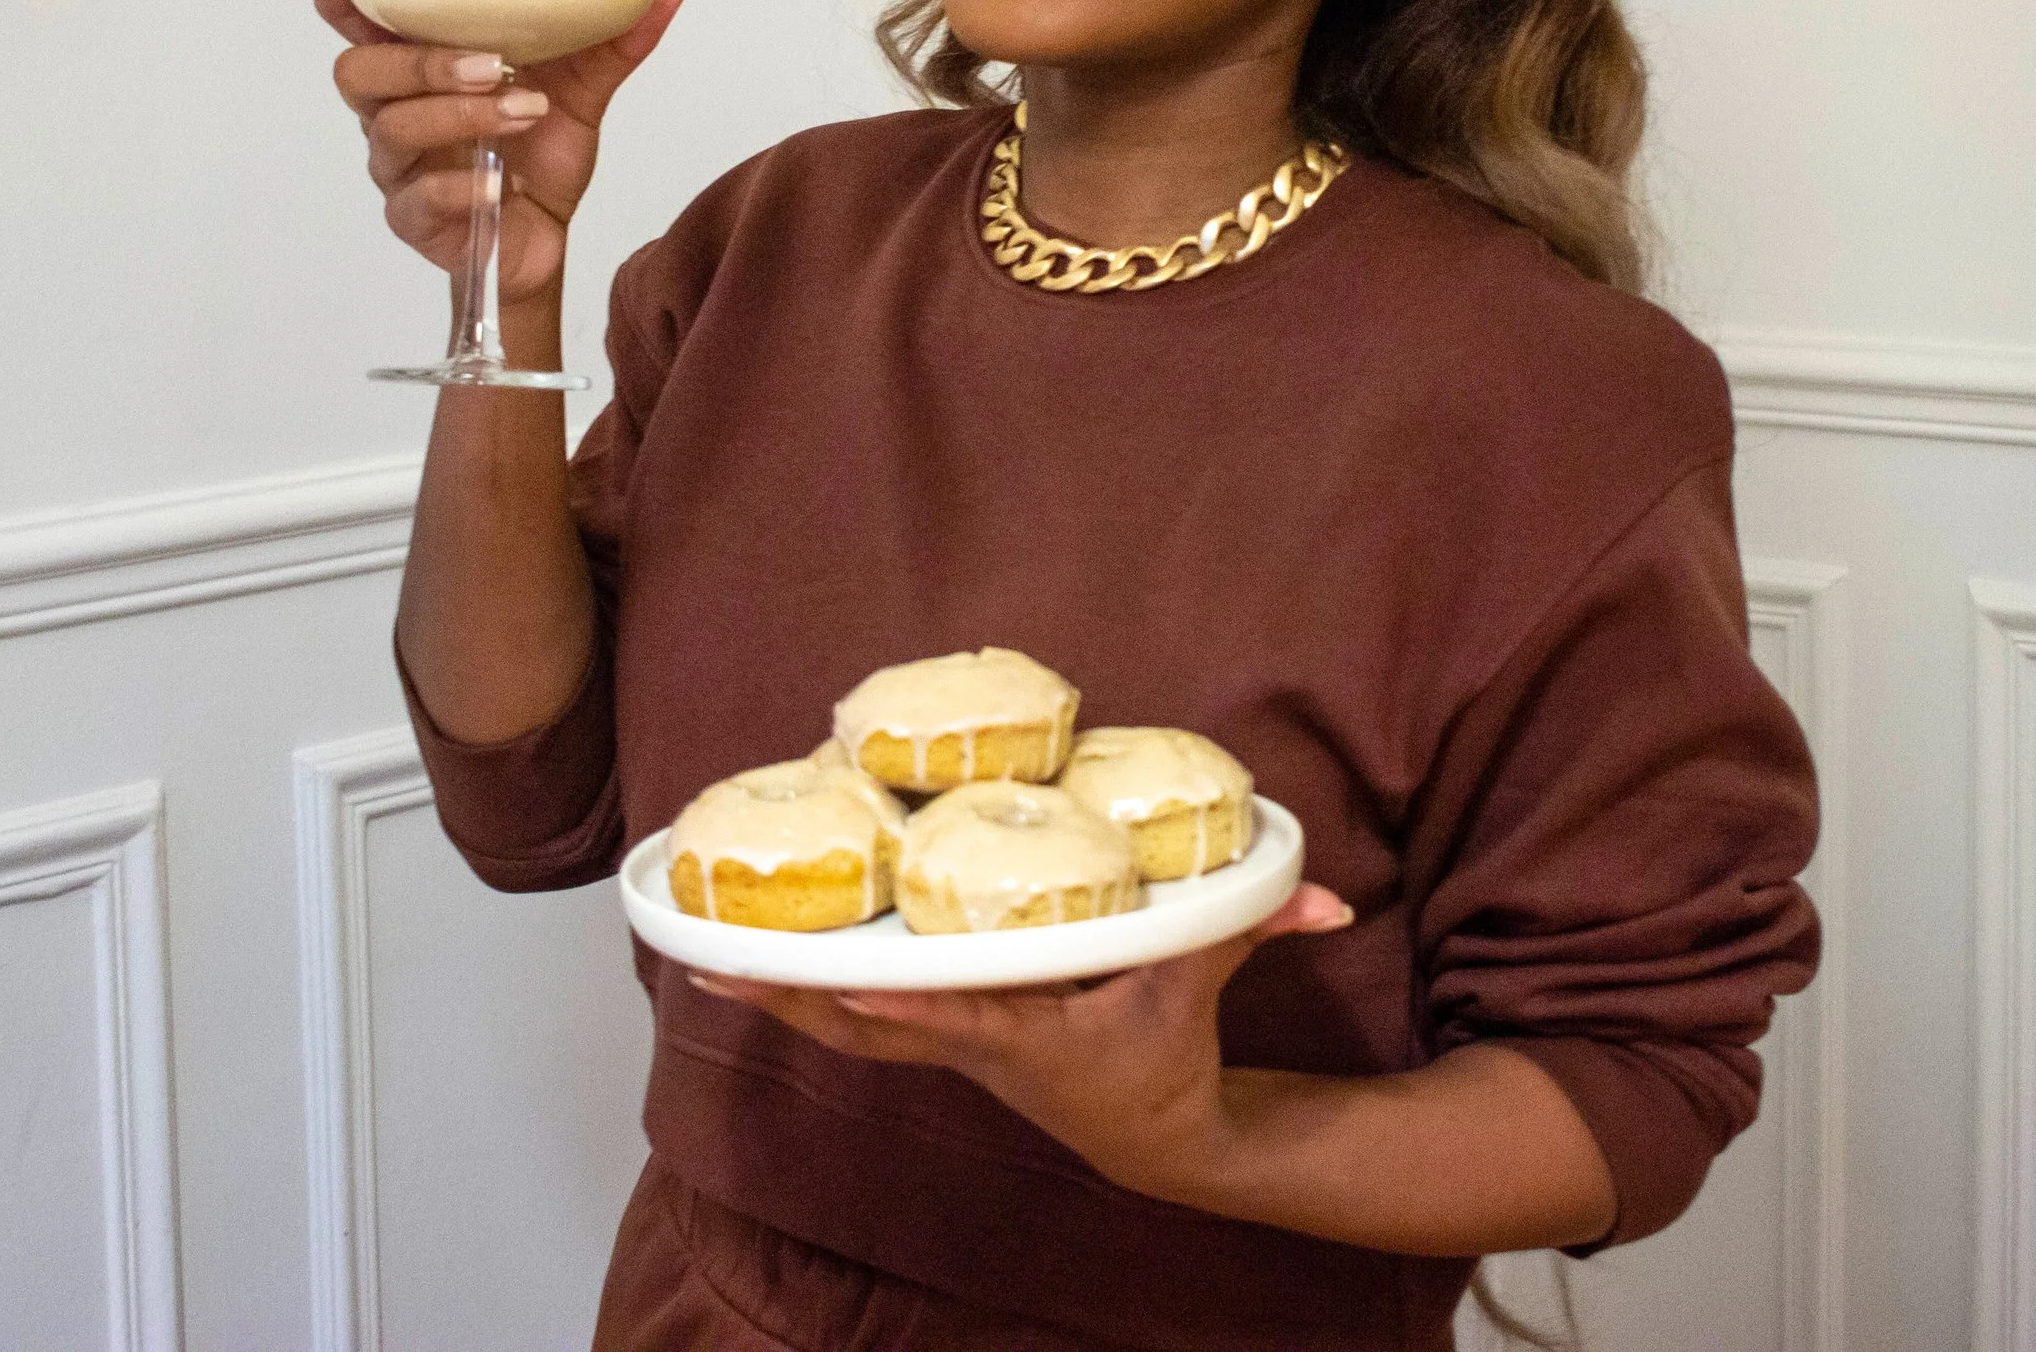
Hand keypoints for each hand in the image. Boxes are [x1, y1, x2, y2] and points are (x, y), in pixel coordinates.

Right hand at [306, 0, 686, 305]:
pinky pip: (417, 199)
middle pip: (359, 70)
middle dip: (421, 61)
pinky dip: (461, 187)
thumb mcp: (584, 87)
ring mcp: (398, 168)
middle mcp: (393, 110)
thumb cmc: (539, 153)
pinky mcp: (415, 220)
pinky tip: (499, 184)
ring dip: (457, 114)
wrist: (549, 238)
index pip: (356, 15)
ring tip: (521, 110)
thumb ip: (616, 36)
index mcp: (419, 64)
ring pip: (391, 129)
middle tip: (492, 63)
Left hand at [685, 882, 1353, 1202]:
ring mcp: (956, 1047)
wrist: (1162, 1142)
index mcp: (1033, 1035)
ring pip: (854, 1027)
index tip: (843, 975)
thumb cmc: (1174, 1057)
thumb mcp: (1207, 986)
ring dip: (787, 998)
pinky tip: (779, 963)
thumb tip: (1324, 892)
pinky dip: (822, 995)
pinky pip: (872, 1018)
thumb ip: (1253, 926)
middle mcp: (978, 1046)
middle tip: (713, 961)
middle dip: (794, 998)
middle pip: (868, 1026)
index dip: (902, 999)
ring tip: (711, 958)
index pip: (958, 1015)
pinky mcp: (953, 1038)